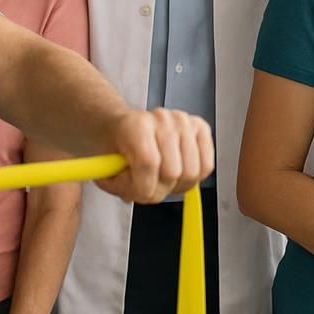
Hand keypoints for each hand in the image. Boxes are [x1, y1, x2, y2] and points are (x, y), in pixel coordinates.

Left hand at [95, 109, 213, 202]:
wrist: (126, 126)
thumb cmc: (118, 147)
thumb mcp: (106, 169)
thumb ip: (121, 186)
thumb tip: (142, 195)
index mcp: (136, 125)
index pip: (149, 163)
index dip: (143, 187)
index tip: (136, 192)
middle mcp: (163, 118)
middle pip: (173, 171)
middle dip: (159, 189)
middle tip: (148, 185)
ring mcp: (184, 121)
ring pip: (191, 172)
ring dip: (176, 185)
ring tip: (162, 178)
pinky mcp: (200, 127)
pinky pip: (206, 166)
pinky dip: (193, 178)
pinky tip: (178, 172)